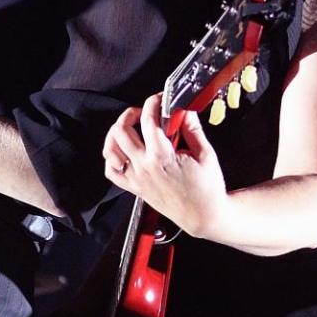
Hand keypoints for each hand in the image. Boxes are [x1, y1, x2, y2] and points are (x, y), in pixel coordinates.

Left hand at [103, 93, 228, 237]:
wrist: (203, 216)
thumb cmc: (207, 189)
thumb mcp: (205, 154)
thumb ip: (192, 129)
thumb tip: (185, 110)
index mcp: (161, 156)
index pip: (147, 119)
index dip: (152, 103)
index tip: (159, 99)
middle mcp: (144, 166)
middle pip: (121, 130)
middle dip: (131, 113)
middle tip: (143, 112)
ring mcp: (136, 178)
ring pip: (110, 149)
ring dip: (116, 133)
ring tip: (129, 127)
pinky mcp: (134, 188)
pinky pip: (111, 171)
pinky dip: (112, 158)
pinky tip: (122, 150)